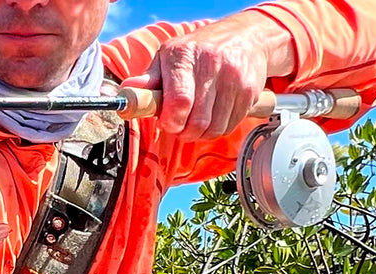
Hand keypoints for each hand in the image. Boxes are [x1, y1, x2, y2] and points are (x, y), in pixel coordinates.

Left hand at [119, 14, 293, 140]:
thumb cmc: (199, 50)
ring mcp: (234, 78)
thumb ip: (148, 81)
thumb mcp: (168, 58)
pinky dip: (218, 129)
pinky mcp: (250, 91)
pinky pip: (229, 126)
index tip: (167, 123)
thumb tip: (125, 95)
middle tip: (180, 126)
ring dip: (200, 134)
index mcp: (184, 56)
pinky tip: (213, 116)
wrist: (245, 37)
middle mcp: (211, 64)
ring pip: (214, 129)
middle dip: (184, 132)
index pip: (179, 102)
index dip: (171, 122)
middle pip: (197, 121)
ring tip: (195, 122)